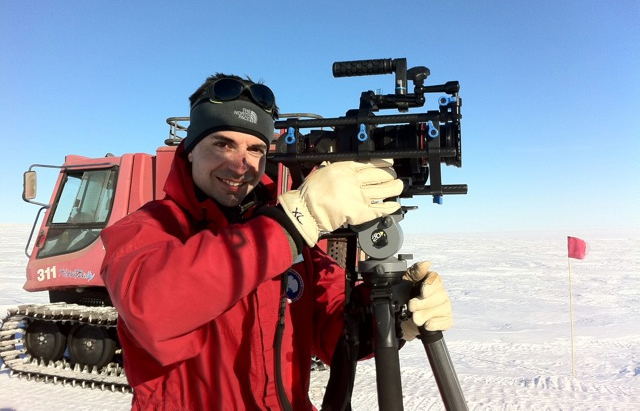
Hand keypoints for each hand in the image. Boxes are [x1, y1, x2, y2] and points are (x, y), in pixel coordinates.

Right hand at [278, 159, 403, 245]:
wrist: (306, 211)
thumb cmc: (310, 193)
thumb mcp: (323, 171)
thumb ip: (336, 167)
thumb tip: (347, 166)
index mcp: (344, 168)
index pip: (368, 162)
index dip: (382, 162)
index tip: (389, 162)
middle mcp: (353, 180)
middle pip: (379, 175)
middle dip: (389, 175)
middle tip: (394, 176)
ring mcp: (358, 196)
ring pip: (382, 190)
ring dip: (394, 188)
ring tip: (398, 187)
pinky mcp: (359, 212)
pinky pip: (379, 209)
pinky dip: (388, 208)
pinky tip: (395, 205)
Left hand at [400, 261, 451, 340]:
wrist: (403, 317)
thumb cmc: (406, 296)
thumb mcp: (406, 282)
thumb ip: (415, 271)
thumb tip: (426, 264)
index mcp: (431, 281)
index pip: (436, 280)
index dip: (430, 286)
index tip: (422, 292)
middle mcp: (440, 293)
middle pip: (439, 295)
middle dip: (423, 303)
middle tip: (411, 307)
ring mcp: (444, 306)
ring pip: (442, 309)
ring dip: (426, 314)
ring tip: (415, 318)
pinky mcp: (446, 320)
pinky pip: (445, 322)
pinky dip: (435, 324)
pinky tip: (427, 325)